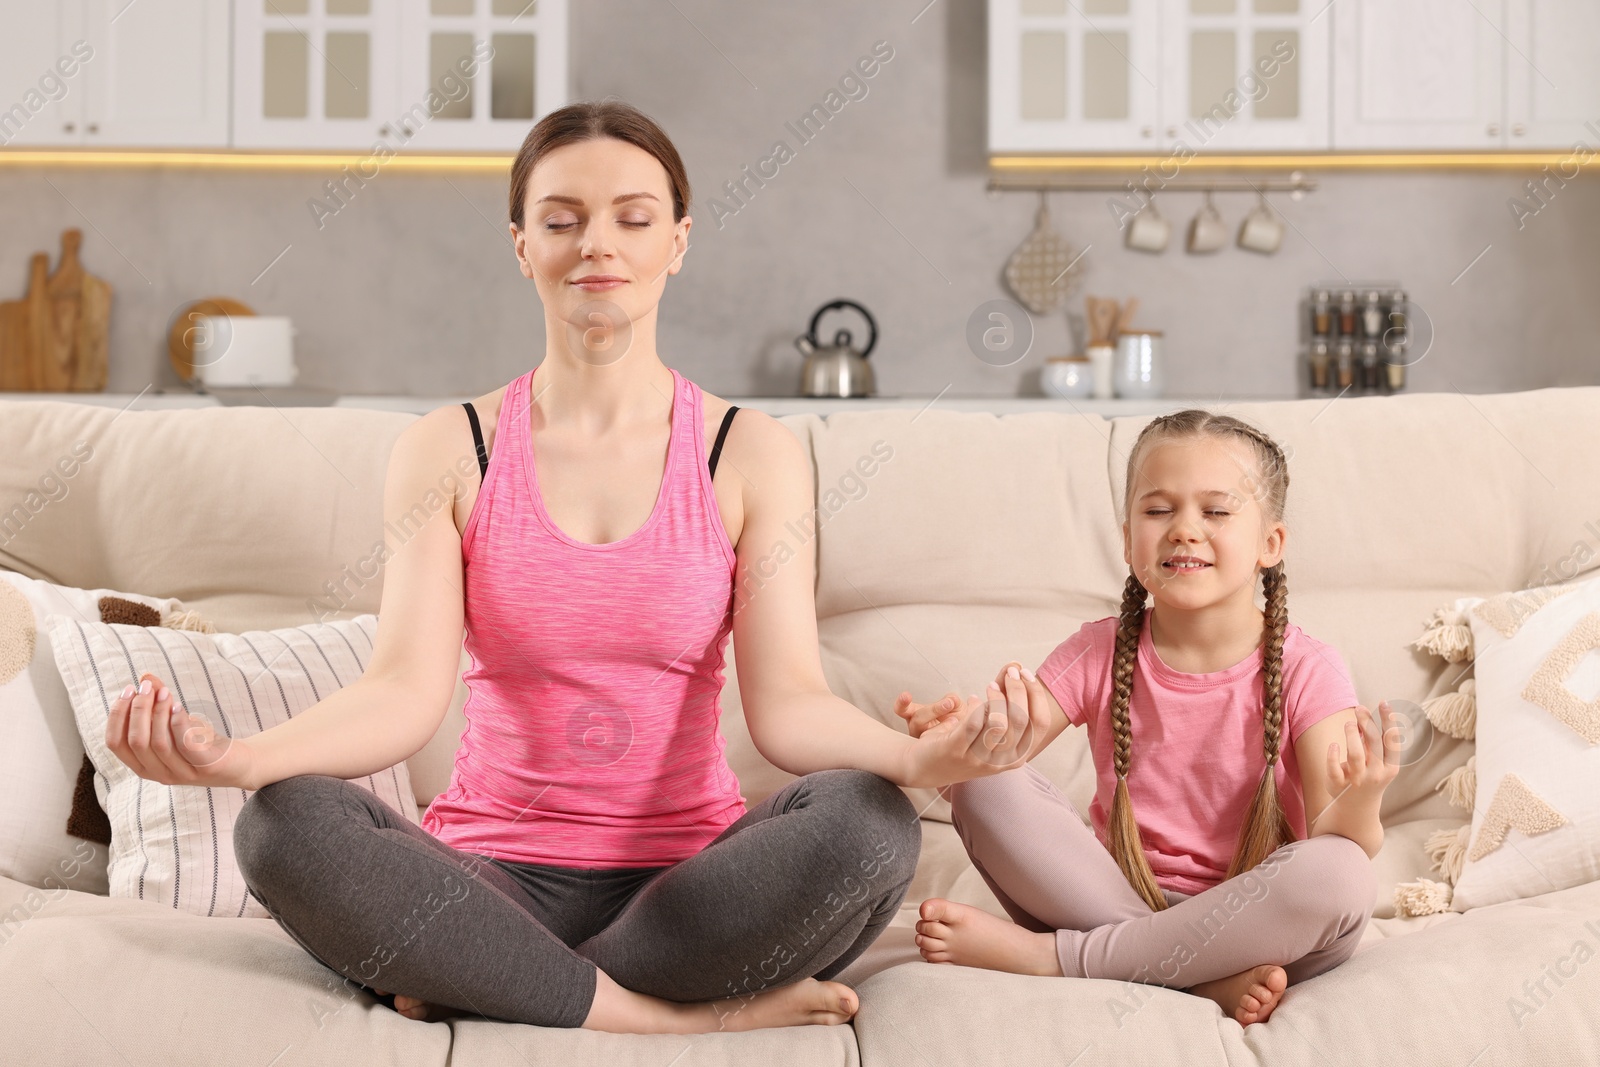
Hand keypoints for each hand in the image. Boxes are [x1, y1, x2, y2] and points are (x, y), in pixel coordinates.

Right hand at [104, 672, 254, 789]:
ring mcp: (181, 773)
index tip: (128, 689)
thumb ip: (158, 701)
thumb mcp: (175, 721)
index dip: (117, 715)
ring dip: (159, 713)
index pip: (115, 743)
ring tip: (165, 692)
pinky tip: (179, 707)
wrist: (237, 764)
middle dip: (138, 709)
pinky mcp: (205, 767)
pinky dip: (179, 724)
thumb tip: (145, 677)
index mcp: (142, 764)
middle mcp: (157, 773)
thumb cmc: (199, 741)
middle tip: (147, 686)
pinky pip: (186, 747)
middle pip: (136, 741)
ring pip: (159, 744)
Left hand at [900, 664, 1052, 788]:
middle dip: (1017, 689)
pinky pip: (973, 723)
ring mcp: (980, 759)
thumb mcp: (992, 729)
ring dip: (997, 697)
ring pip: (1000, 722)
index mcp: (1018, 756)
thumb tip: (1017, 669)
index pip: (1041, 723)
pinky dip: (976, 706)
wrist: (926, 766)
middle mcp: (1002, 761)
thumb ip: (1007, 704)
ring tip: (990, 687)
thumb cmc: (965, 744)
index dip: (1035, 694)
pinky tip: (971, 699)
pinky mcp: (957, 750)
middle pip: (1022, 720)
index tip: (1024, 674)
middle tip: (1009, 673)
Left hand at [1327, 702, 1402, 803]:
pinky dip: (1333, 755)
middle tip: (1359, 708)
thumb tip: (1364, 715)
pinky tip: (1334, 745)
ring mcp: (1357, 781)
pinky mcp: (1338, 785)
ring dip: (1351, 735)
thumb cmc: (1368, 778)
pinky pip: (1334, 768)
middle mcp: (1376, 775)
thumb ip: (1372, 742)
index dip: (1389, 721)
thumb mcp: (1376, 763)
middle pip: (1374, 744)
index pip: (1391, 741)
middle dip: (1367, 723)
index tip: (1383, 702)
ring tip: (1348, 724)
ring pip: (1355, 755)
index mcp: (1390, 768)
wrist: (1358, 809)